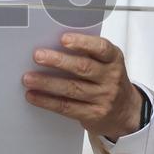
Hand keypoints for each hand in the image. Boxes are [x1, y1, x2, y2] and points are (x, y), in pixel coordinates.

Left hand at [22, 33, 143, 140]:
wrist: (125, 112)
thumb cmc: (108, 80)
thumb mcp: (106, 63)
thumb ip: (88, 54)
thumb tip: (53, 45)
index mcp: (114, 60)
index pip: (101, 48)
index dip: (82, 42)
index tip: (63, 39)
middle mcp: (111, 78)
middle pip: (83, 68)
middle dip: (58, 61)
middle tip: (38, 56)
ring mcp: (103, 98)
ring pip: (72, 89)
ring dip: (47, 83)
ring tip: (28, 78)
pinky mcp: (93, 115)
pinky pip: (67, 107)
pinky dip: (47, 101)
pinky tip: (33, 95)